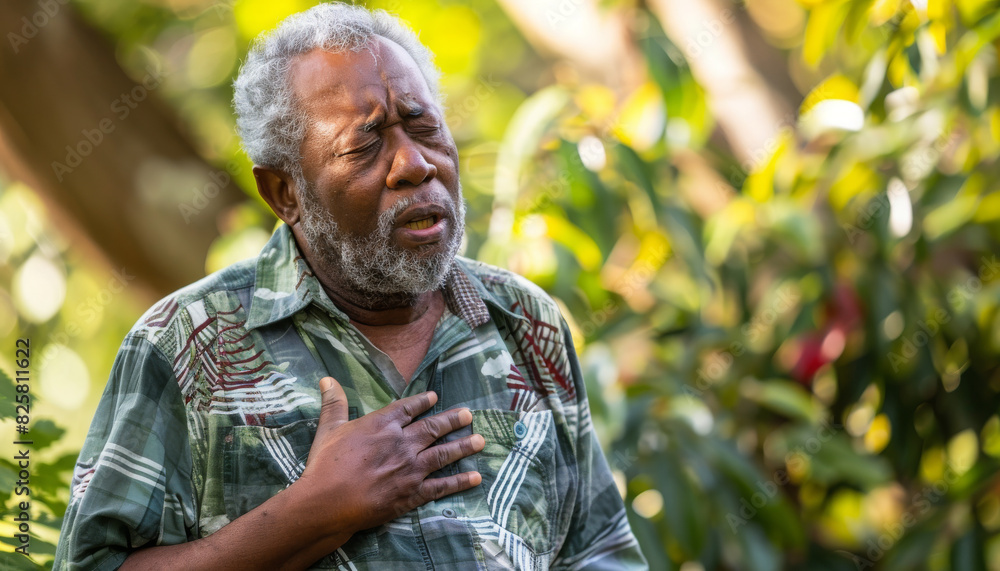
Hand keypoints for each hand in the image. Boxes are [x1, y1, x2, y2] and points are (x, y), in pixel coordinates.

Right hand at [297, 376, 484, 533]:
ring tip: (480, 440)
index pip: (408, 408)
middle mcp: (402, 443)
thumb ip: (334, 403)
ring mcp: (410, 468)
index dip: (423, 402)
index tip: (435, 397)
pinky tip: (475, 477)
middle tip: (468, 415)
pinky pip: (442, 486)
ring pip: (443, 454)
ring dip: (463, 446)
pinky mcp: (413, 493)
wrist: (327, 502)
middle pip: (433, 428)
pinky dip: (460, 482)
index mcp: (382, 424)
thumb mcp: (329, 429)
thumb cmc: (325, 465)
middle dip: (453, 420)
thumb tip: (327, 378)